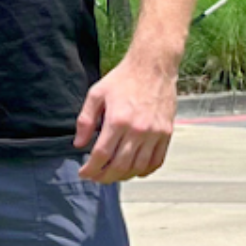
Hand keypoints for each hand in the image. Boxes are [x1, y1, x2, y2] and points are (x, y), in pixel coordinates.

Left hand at [74, 54, 175, 183]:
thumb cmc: (122, 79)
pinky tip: (134, 171)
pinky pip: (157, 160)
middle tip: (96, 178)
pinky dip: (145, 170)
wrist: (153, 67)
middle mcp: (138, 130)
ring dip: (123, 176)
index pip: (102, 154)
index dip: (91, 168)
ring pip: (139, 167)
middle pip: (120, 165)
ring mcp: (155, 133)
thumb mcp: (96, 94)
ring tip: (112, 176)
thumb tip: (79, 144)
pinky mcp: (166, 133)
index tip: (84, 173)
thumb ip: (85, 120)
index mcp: (117, 120)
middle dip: (105, 177)